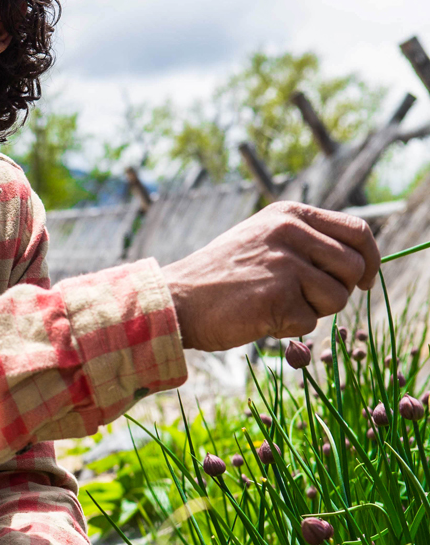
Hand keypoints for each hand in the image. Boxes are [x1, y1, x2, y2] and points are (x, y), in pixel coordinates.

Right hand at [161, 201, 379, 350]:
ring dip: (313, 311)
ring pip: (337, 298)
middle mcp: (290, 233)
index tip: (364, 281)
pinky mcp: (278, 297)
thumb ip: (305, 242)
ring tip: (275, 306)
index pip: (358, 231)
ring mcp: (284, 264)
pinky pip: (309, 322)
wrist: (174, 301)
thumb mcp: (261, 240)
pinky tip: (259, 319)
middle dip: (339, 291)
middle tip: (308, 301)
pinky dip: (287, 329)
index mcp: (289, 215)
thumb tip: (358, 261)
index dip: (370, 259)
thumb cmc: (218, 277)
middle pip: (353, 267)